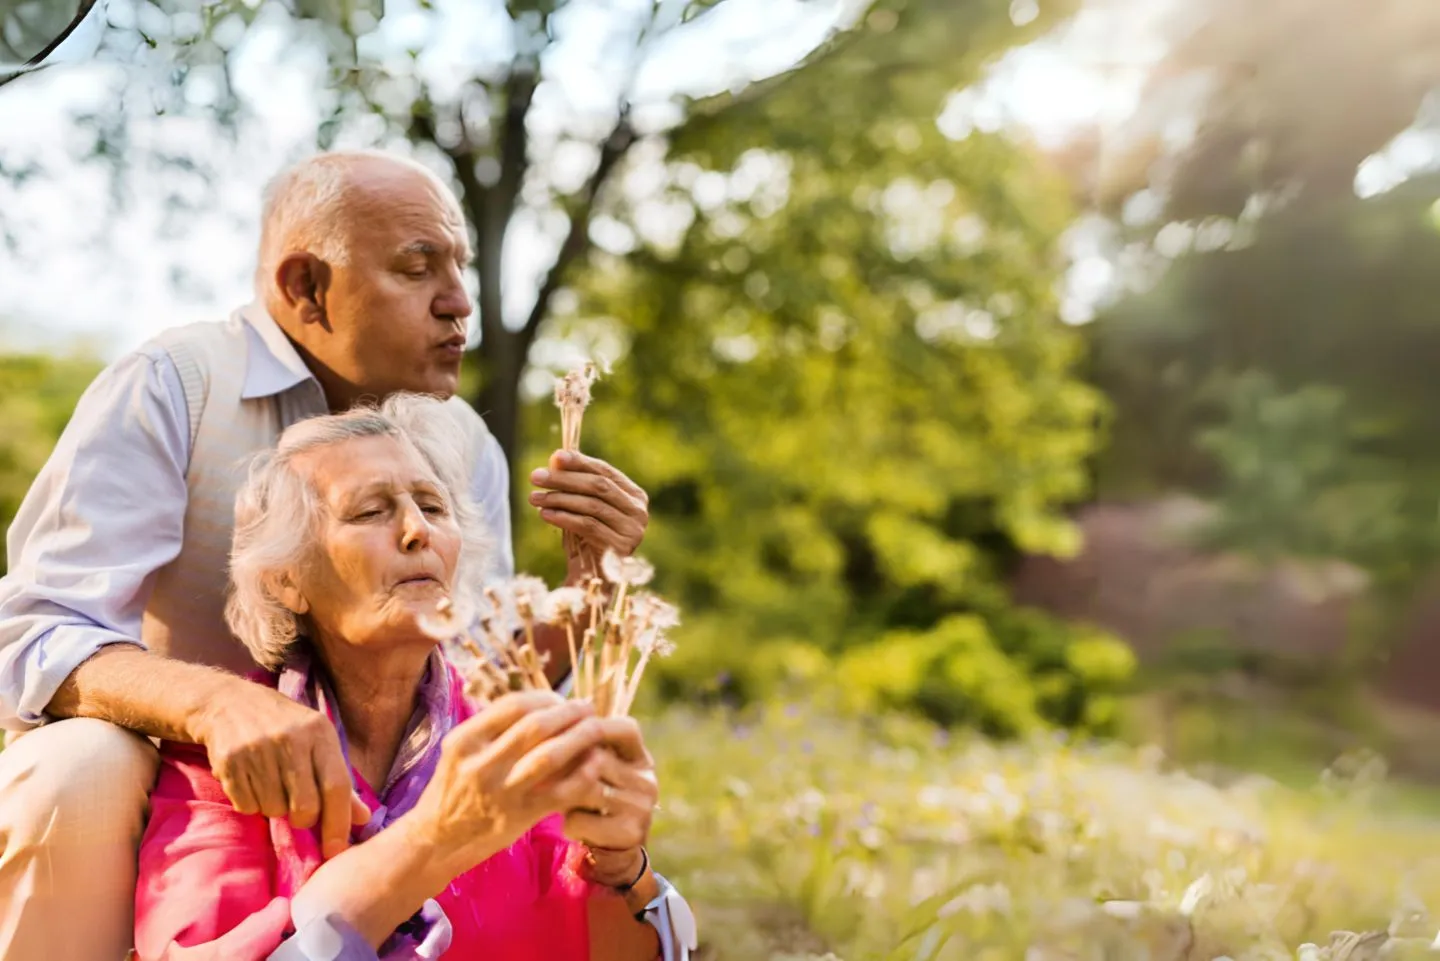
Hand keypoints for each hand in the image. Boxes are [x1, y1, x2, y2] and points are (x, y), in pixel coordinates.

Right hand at [192, 681, 369, 859]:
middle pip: (305, 806)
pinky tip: (251, 781)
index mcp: (319, 733)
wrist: (230, 703)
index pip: (337, 786)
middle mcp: (290, 739)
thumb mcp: (318, 743)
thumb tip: (364, 819)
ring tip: (272, 785)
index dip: (339, 822)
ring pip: (274, 810)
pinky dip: (251, 804)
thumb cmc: (286, 728)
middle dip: (303, 819)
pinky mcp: (230, 760)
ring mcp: (258, 749)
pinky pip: (246, 807)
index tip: (337, 849)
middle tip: (297, 809)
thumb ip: (340, 780)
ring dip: (274, 808)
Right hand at [404, 691, 611, 873]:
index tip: (560, 698)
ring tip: (596, 728)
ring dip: (580, 737)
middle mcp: (481, 765)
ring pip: (550, 755)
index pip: (513, 705)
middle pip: (536, 726)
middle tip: (587, 707)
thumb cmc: (454, 788)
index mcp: (464, 741)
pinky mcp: (520, 817)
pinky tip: (596, 762)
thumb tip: (539, 702)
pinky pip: (561, 791)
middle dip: (568, 712)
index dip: (544, 697)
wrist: (438, 840)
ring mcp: (501, 793)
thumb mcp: (461, 751)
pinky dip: (583, 774)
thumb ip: (492, 728)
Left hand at [529, 451, 648, 577]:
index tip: (554, 457)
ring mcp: (633, 530)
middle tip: (536, 476)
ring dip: (559, 498)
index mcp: (635, 495)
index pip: (605, 471)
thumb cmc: (586, 538)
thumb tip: (556, 458)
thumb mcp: (582, 507)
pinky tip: (544, 514)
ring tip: (534, 497)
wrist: (592, 579)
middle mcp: (639, 511)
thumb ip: (575, 483)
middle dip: (564, 479)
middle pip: (598, 486)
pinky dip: (564, 518)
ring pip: (591, 506)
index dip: (579, 462)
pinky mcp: (622, 547)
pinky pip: (588, 526)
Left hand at [563, 717, 658, 887]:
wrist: (613, 853)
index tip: (562, 730)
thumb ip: (584, 748)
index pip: (627, 729)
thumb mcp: (598, 772)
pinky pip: (582, 819)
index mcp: (641, 760)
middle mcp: (647, 781)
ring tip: (551, 797)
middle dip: (564, 764)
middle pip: (597, 758)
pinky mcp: (630, 833)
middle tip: (538, 770)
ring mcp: (642, 808)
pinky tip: (569, 825)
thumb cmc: (597, 802)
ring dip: (561, 793)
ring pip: (586, 787)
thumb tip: (548, 719)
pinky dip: (568, 822)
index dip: (595, 725)